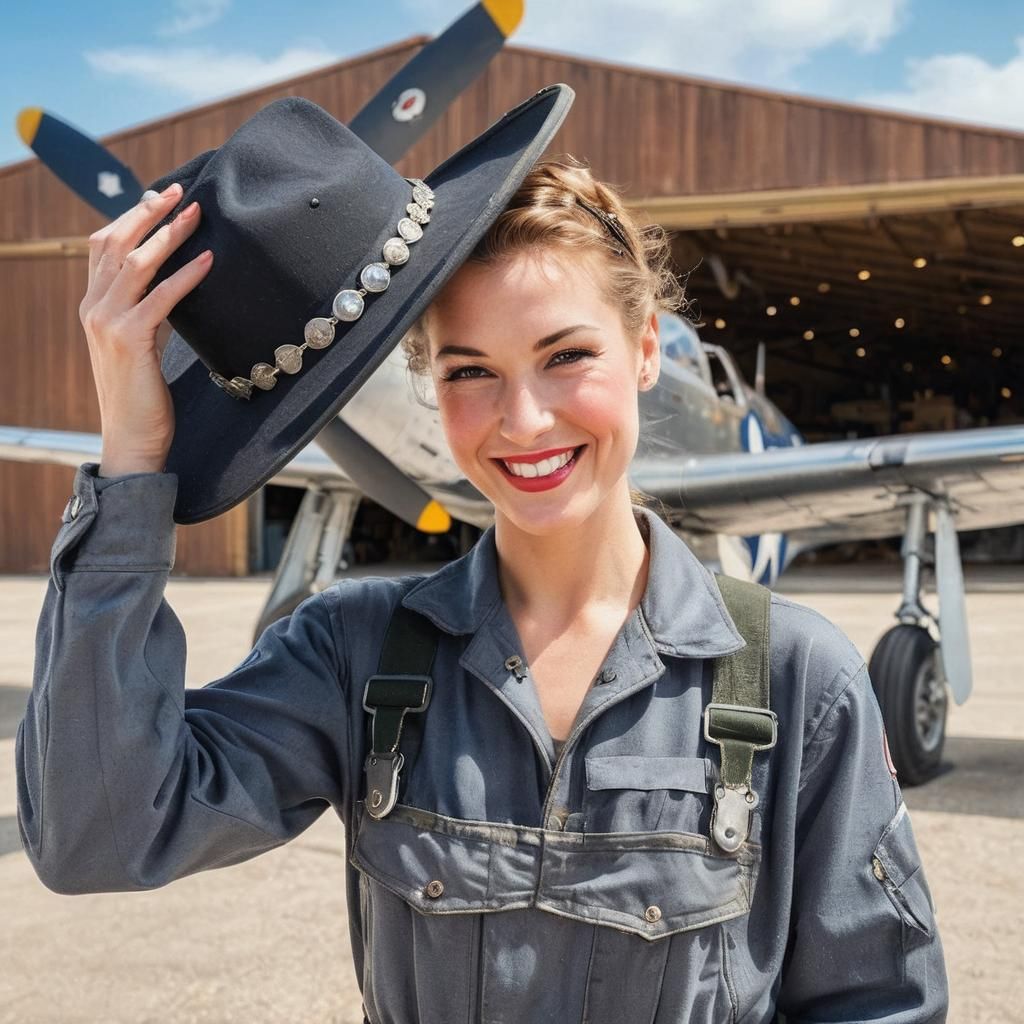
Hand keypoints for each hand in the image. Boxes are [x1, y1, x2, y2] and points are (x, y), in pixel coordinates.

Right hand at [79, 182, 212, 475]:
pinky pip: (161, 297)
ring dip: (169, 234)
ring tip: (197, 215)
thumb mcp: (141, 345)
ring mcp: (107, 322)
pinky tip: (208, 261)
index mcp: (93, 305)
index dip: (131, 216)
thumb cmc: (143, 396)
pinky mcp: (130, 339)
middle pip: (116, 242)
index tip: (160, 197)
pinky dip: (186, 275)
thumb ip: (148, 313)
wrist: (132, 438)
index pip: (104, 246)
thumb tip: (175, 285)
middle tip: (180, 190)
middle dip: (149, 212)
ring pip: (136, 262)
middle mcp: (93, 307)